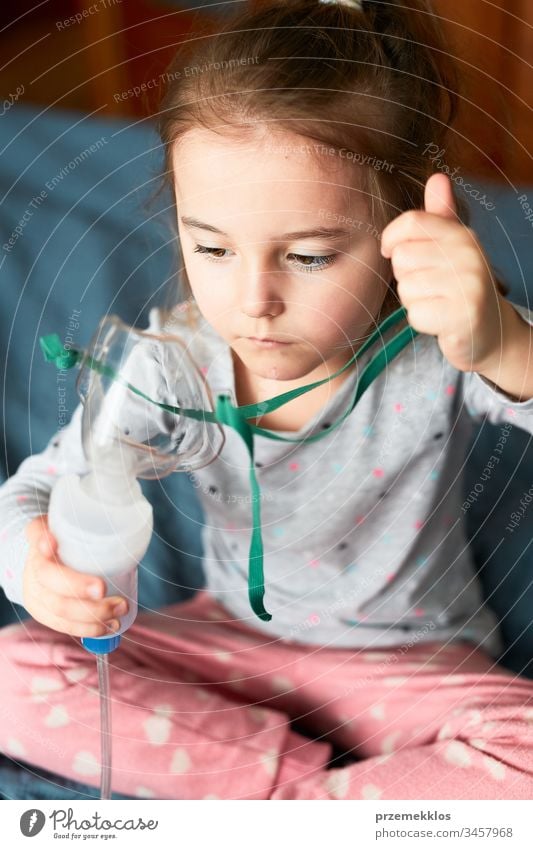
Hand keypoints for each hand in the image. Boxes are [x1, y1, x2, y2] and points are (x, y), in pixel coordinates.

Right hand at [22, 515, 127, 637]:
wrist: (44, 558)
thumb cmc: (70, 538)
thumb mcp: (75, 523)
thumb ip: (93, 520)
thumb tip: (125, 524)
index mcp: (39, 535)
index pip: (36, 535)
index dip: (42, 541)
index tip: (51, 542)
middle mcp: (33, 564)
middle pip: (49, 578)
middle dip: (79, 587)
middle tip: (107, 591)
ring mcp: (34, 590)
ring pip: (57, 607)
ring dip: (91, 614)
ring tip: (119, 611)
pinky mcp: (41, 611)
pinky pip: (61, 624)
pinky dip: (86, 628)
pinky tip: (107, 627)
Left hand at [380, 172, 510, 374]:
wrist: (491, 333)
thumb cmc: (461, 288)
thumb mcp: (453, 249)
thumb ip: (441, 217)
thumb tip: (437, 177)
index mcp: (463, 235)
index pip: (412, 222)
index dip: (391, 238)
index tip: (391, 251)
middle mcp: (469, 255)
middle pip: (402, 257)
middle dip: (406, 277)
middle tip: (429, 287)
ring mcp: (469, 286)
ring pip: (407, 288)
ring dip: (414, 302)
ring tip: (436, 303)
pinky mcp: (463, 316)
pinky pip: (415, 315)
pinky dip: (421, 322)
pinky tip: (440, 322)